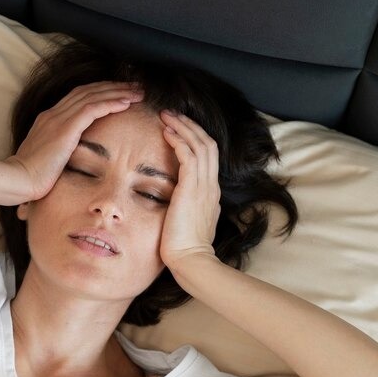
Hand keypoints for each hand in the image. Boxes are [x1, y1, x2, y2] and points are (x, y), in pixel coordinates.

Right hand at [4, 81, 143, 201]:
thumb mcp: (46, 160)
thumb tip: (67, 161)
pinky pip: (93, 109)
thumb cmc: (29, 178)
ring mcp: (58, 119)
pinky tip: (126, 103)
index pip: (78, 97)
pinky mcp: (65, 129)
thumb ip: (58, 153)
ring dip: (118, 92)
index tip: (119, 93)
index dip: (100, 92)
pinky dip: (111, 103)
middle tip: (134, 86)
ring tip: (137, 92)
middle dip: (113, 87)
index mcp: (48, 120)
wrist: (18, 180)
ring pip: (93, 96)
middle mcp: (53, 114)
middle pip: (88, 91)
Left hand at [158, 110, 220, 271]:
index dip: (194, 139)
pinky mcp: (192, 189)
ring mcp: (205, 187)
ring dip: (183, 127)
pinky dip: (179, 140)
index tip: (178, 129)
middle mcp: (211, 186)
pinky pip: (189, 156)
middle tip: (172, 114)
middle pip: (208, 144)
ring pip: (200, 145)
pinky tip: (166, 132)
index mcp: (210, 194)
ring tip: (166, 115)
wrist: (191, 262)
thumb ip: (184, 208)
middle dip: (190, 126)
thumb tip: (174, 202)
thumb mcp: (187, 223)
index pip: (208, 157)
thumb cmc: (184, 249)